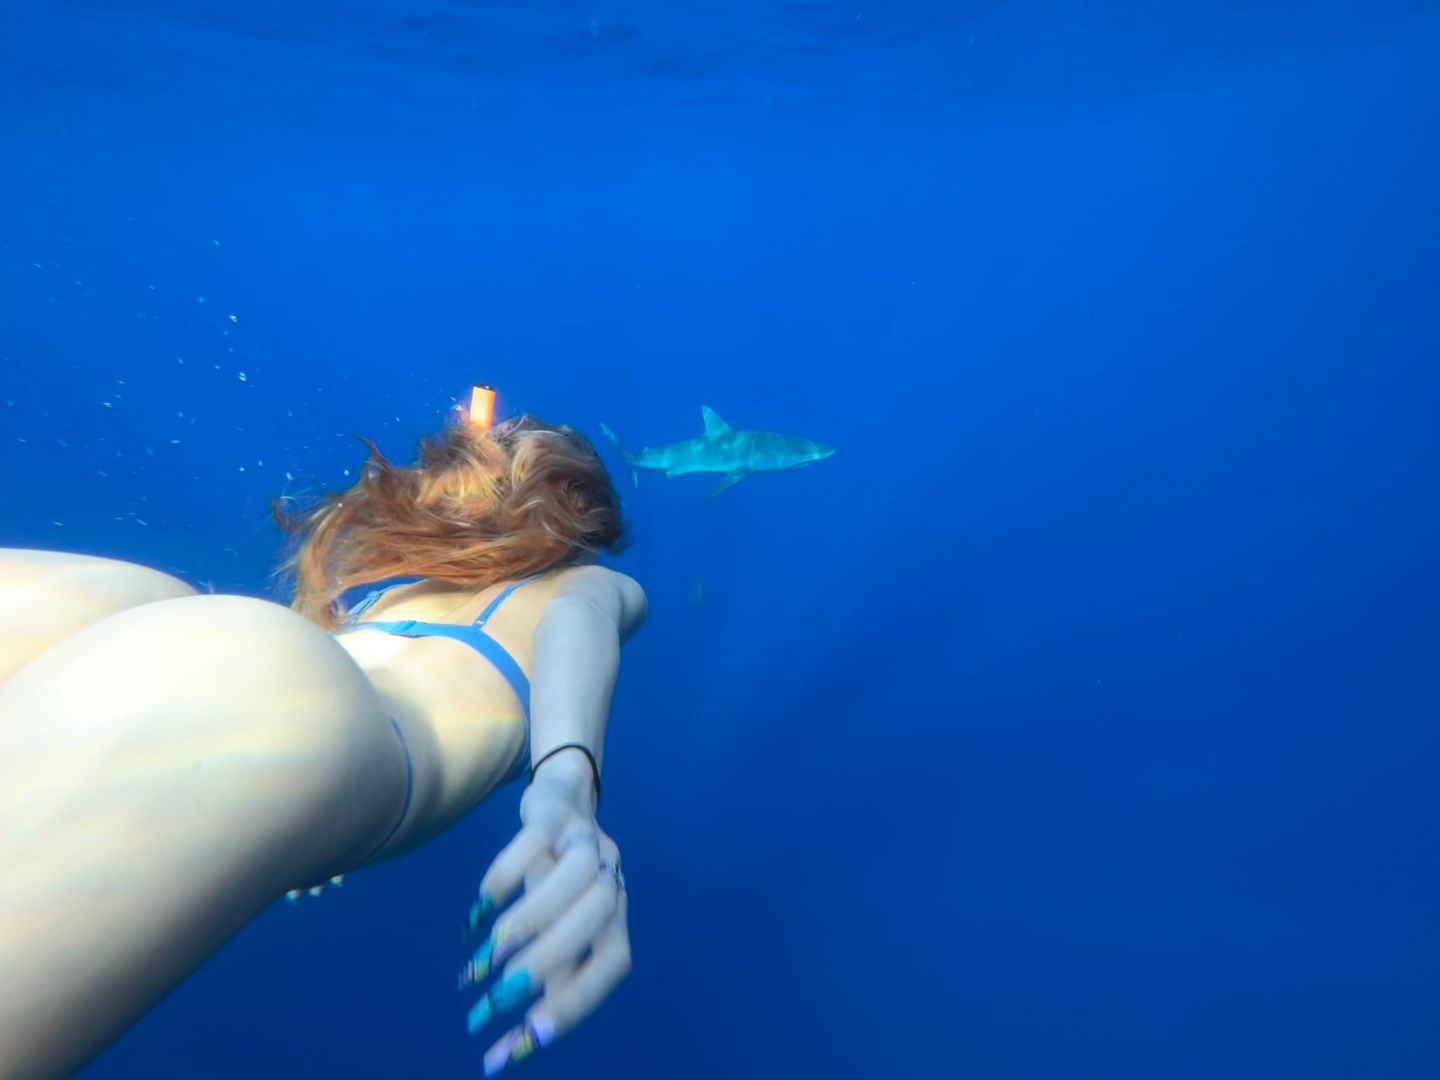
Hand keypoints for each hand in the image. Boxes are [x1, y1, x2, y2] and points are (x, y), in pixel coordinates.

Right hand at [458, 753, 630, 1075]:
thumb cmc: (560, 883)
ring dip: (528, 921)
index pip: (615, 962)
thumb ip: (544, 984)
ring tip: (484, 958)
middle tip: (492, 1003)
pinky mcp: (553, 812)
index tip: (529, 1041)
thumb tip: (506, 1055)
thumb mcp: (559, 931)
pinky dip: (504, 875)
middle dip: (544, 966)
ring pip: (575, 875)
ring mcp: (585, 839)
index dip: (578, 1001)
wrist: (563, 798)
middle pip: (597, 916)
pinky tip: (478, 910)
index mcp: (616, 914)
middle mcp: (609, 877)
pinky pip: (535, 837)